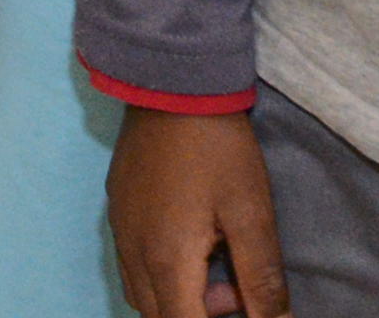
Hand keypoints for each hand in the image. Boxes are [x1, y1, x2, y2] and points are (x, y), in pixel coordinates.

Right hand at [110, 104, 290, 317]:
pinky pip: (131, 265)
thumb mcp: (252, 214)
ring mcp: (119, 228)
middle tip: (234, 284)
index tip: (242, 305)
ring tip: (214, 263)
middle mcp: (133, 252)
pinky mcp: (115, 207)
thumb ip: (262, 279)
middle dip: (198, 314)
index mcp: (167, 260)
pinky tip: (189, 241)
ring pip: (141, 295)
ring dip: (177, 299)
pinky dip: (159, 275)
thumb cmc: (218, 149)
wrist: (172, 83)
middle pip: (158, 317)